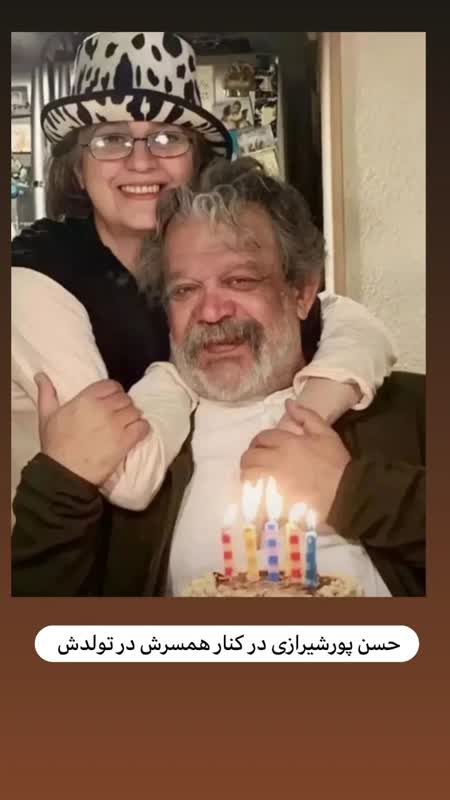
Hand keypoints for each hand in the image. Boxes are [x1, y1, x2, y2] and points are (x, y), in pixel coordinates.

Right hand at [35, 372, 149, 484]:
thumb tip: (41, 375)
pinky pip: (142, 427)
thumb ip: (47, 393)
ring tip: (126, 425)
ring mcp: (116, 425)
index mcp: (86, 399)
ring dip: (132, 417)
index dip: (114, 392)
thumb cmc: (55, 445)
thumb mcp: (46, 416)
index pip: (111, 385)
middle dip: (123, 406)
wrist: (64, 473)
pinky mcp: (125, 441)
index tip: (112, 400)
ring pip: (135, 411)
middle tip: (118, 416)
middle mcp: (103, 408)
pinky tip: (135, 433)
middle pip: (125, 398)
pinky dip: (142, 428)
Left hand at [241, 399, 350, 521]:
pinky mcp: (271, 500)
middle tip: (260, 464)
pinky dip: (251, 492)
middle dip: (252, 458)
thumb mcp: (326, 434)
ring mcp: (271, 481)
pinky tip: (259, 494)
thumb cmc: (337, 465)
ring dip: (249, 474)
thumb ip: (306, 416)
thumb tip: (288, 403)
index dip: (261, 442)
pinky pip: (251, 494)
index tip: (266, 449)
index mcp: (287, 442)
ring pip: (246, 474)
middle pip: (250, 456)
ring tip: (257, 479)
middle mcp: (275, 459)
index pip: (262, 437)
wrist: (346, 496)